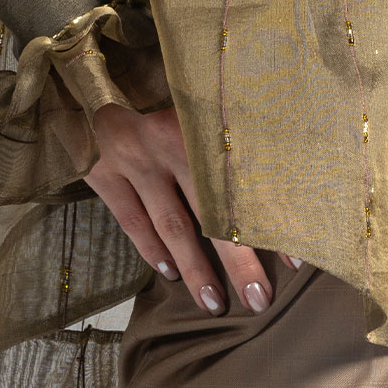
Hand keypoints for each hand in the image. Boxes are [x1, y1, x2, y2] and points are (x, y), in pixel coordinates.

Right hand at [83, 102, 296, 313]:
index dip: (270, 223)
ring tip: (213, 302)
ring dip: (194, 267)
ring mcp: (133, 160)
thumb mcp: (201, 110)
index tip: (295, 262)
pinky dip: (151, 249)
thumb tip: (286, 185)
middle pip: (211, 211)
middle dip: (237, 261)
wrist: (91, 85)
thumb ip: (234, 138)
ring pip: (171, 224)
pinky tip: (169, 273)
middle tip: (258, 300)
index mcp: (202, 125)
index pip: (244, 182)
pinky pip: (132, 220)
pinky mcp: (102, 173)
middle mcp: (170, 143)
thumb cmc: (163, 102)